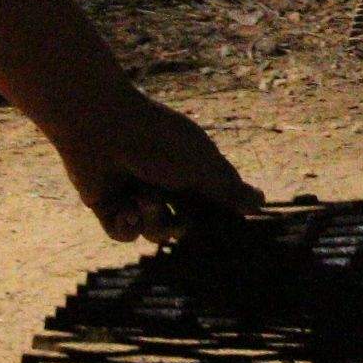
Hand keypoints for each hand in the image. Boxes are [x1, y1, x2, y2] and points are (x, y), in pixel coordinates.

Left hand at [43, 90, 257, 241]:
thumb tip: (262, 203)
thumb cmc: (157, 139)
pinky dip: (127, 226)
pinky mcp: (110, 207)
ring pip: (155, 234)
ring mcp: (138, 197)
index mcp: (193, 171)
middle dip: (183, 224)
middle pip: (187, 226)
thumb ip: (228, 189)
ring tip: (143, 200)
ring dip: (153, 222)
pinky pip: (124, 235)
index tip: (223, 232)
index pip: (213, 206)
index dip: (218, 220)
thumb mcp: (200, 165)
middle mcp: (167, 185)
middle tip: (180, 217)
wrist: (101, 127)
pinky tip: (127, 209)